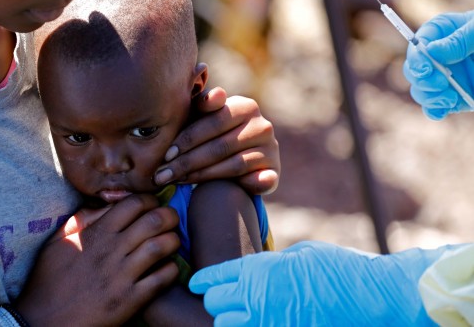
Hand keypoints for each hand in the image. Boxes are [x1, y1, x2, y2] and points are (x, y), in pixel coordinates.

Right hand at [16, 194, 180, 325]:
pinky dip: (171, 269)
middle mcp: (111, 251)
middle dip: (169, 216)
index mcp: (96, 234)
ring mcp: (122, 276)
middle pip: (154, 220)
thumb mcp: (58, 242)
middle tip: (170, 221)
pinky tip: (167, 268)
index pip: (133, 203)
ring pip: (161, 246)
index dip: (149, 200)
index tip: (152, 206)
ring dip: (173, 240)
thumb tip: (105, 204)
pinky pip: (162, 278)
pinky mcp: (130, 300)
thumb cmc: (49, 280)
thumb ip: (81, 219)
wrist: (43, 320)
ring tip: (171, 242)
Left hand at [154, 87, 279, 194]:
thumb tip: (201, 70)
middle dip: (187, 162)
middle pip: (220, 146)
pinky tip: (218, 191)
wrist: (240, 159)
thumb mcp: (203, 116)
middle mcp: (262, 126)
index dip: (187, 139)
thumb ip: (198, 99)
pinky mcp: (273, 172)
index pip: (213, 122)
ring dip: (200, 176)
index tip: (166, 154)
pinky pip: (254, 181)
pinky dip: (242, 185)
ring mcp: (271, 149)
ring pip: (231, 166)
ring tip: (176, 182)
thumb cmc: (212, 133)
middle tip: (162, 174)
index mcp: (245, 106)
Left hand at [189, 241, 453, 325]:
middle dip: (217, 300)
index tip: (199, 285)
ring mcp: (268, 323)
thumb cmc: (342, 270)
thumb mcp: (300, 255)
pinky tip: (260, 321)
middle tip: (223, 299)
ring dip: (230, 320)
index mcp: (259, 270)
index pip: (213, 277)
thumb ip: (270, 264)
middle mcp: (257, 298)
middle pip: (214, 304)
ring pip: (225, 326)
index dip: (203, 281)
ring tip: (241, 315)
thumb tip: (255, 271)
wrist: (375, 298)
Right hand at [403, 11, 473, 119]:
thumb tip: (431, 51)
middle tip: (439, 83)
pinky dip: (435, 110)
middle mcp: (441, 56)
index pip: (420, 42)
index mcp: (446, 32)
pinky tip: (443, 110)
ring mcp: (447, 78)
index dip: (417, 56)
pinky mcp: (455, 96)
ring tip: (449, 97)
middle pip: (415, 69)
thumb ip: (459, 40)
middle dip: (422, 79)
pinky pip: (436, 107)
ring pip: (422, 90)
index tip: (425, 67)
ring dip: (429, 96)